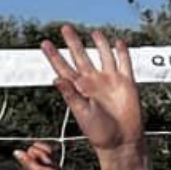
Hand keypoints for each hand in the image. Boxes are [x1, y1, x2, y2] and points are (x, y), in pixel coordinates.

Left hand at [43, 29, 144, 155]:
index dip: (54, 56)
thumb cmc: (99, 133)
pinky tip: (117, 42)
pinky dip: (121, 52)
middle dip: (73, 42)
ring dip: (99, 43)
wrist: (121, 141)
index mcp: (79, 89)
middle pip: (81, 56)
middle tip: (65, 28)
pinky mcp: (126, 83)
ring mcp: (109, 81)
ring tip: (94, 32)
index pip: (63, 68)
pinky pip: (124, 63)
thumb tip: (56, 78)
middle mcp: (93, 82)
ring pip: (103, 55)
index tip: (44, 43)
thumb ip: (70, 95)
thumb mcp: (82, 113)